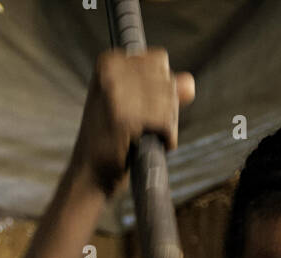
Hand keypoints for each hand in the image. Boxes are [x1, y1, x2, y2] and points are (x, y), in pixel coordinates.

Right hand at [70, 48, 195, 197]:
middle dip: (168, 107)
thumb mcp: (133, 105)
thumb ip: (162, 90)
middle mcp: (110, 71)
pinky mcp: (123, 117)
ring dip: (168, 124)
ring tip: (151, 136)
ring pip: (169, 99)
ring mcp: (115, 93)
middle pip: (167, 79)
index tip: (149, 109)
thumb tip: (190, 83)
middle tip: (151, 127)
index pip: (159, 60)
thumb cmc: (111, 141)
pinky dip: (167, 136)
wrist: (90, 173)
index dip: (163, 88)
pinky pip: (165, 120)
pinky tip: (155, 143)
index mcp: (110, 61)